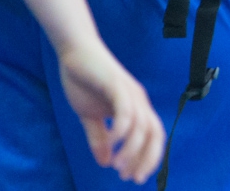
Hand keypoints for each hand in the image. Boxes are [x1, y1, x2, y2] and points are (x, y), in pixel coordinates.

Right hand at [57, 38, 164, 183]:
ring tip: (117, 165)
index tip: (133, 177)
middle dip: (145, 158)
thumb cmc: (84, 80)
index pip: (153, 137)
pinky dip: (121, 131)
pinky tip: (110, 143)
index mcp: (136, 107)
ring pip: (141, 126)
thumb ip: (98, 138)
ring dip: (131, 150)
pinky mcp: (117, 84)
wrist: (74, 51)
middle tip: (128, 177)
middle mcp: (139, 100)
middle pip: (154, 134)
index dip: (148, 159)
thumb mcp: (90, 116)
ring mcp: (130, 92)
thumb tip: (105, 162)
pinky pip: (126, 112)